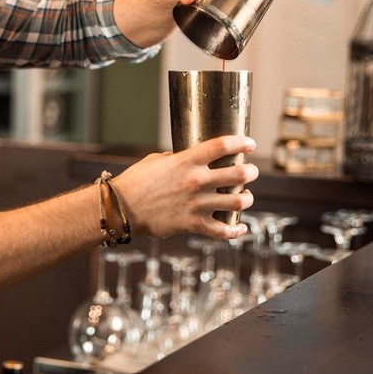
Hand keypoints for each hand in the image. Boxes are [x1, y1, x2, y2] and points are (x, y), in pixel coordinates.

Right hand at [112, 135, 257, 239]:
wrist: (121, 208)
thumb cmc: (135, 181)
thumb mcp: (155, 160)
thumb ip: (176, 159)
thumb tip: (187, 160)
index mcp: (186, 161)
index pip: (221, 146)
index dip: (241, 142)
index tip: (250, 143)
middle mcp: (195, 181)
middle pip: (238, 174)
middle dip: (250, 172)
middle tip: (250, 172)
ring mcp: (196, 204)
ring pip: (238, 202)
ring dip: (247, 198)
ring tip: (245, 196)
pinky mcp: (193, 224)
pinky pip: (223, 231)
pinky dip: (236, 230)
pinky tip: (240, 227)